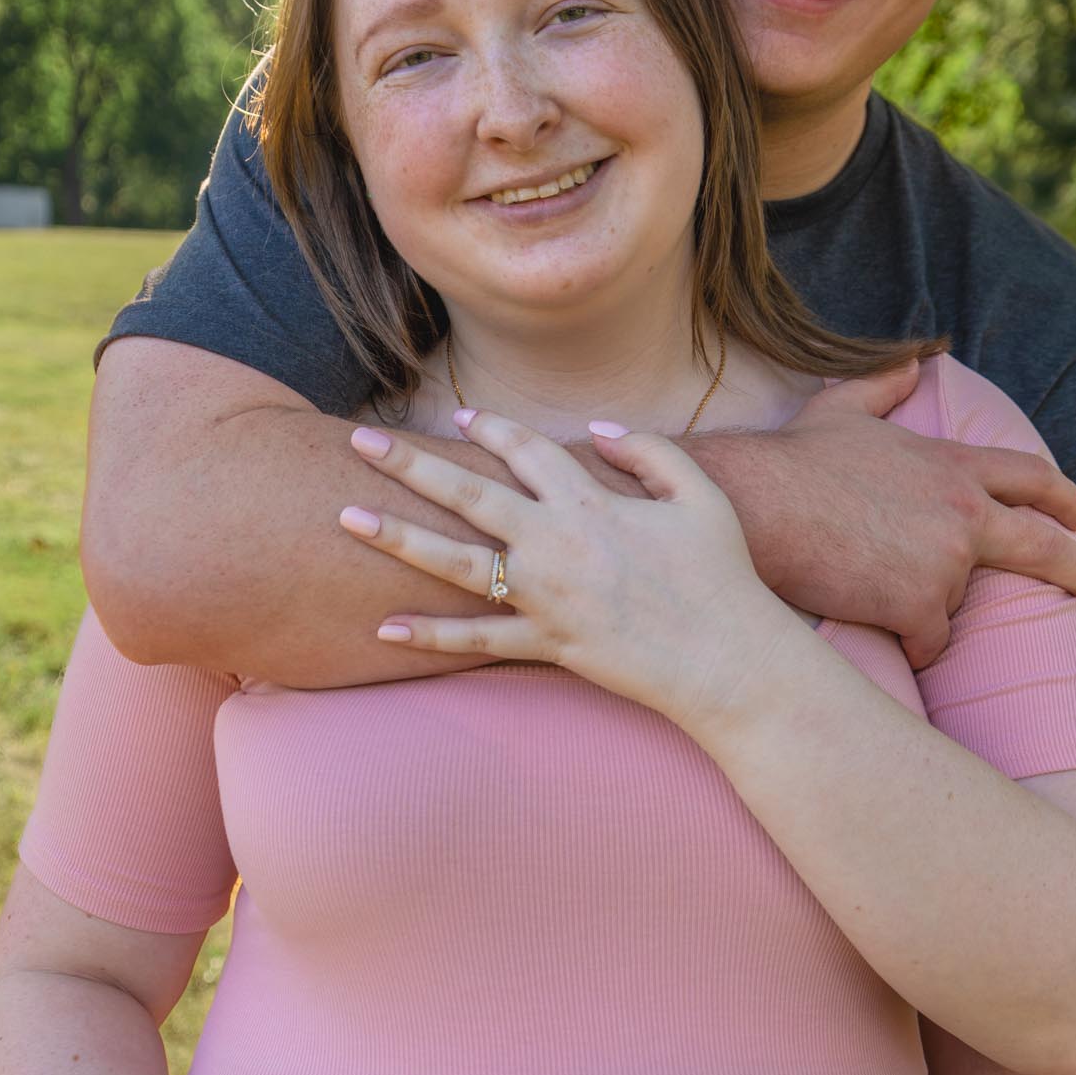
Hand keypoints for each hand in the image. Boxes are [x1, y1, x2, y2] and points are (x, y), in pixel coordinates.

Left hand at [341, 406, 796, 728]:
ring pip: (455, 562)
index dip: (490, 426)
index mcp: (591, 503)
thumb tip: (596, 429)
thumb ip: (649, 452)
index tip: (457, 415)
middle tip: (361, 442)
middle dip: (409, 464)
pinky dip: (430, 636)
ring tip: (348, 517)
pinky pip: (477, 639)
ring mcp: (544, 598)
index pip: (525, 450)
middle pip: (468, 493)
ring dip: (397, 538)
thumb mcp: (700, 496)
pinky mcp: (545, 644)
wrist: (728, 659)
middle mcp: (555, 544)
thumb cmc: (721, 574)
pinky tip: (385, 627)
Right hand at [773, 370, 1075, 669]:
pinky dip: (917, 643)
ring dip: (929, 608)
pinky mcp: (919, 604)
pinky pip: (932, 640)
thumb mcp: (844, 408)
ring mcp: (945, 560)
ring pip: (958, 602)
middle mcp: (962, 512)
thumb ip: (886, 385)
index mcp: (951, 467)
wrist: (757, 504)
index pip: (1030, 477)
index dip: (1061, 496)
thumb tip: (913, 360)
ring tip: (880, 597)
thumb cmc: (792, 460)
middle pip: (1046, 546)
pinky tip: (891, 637)